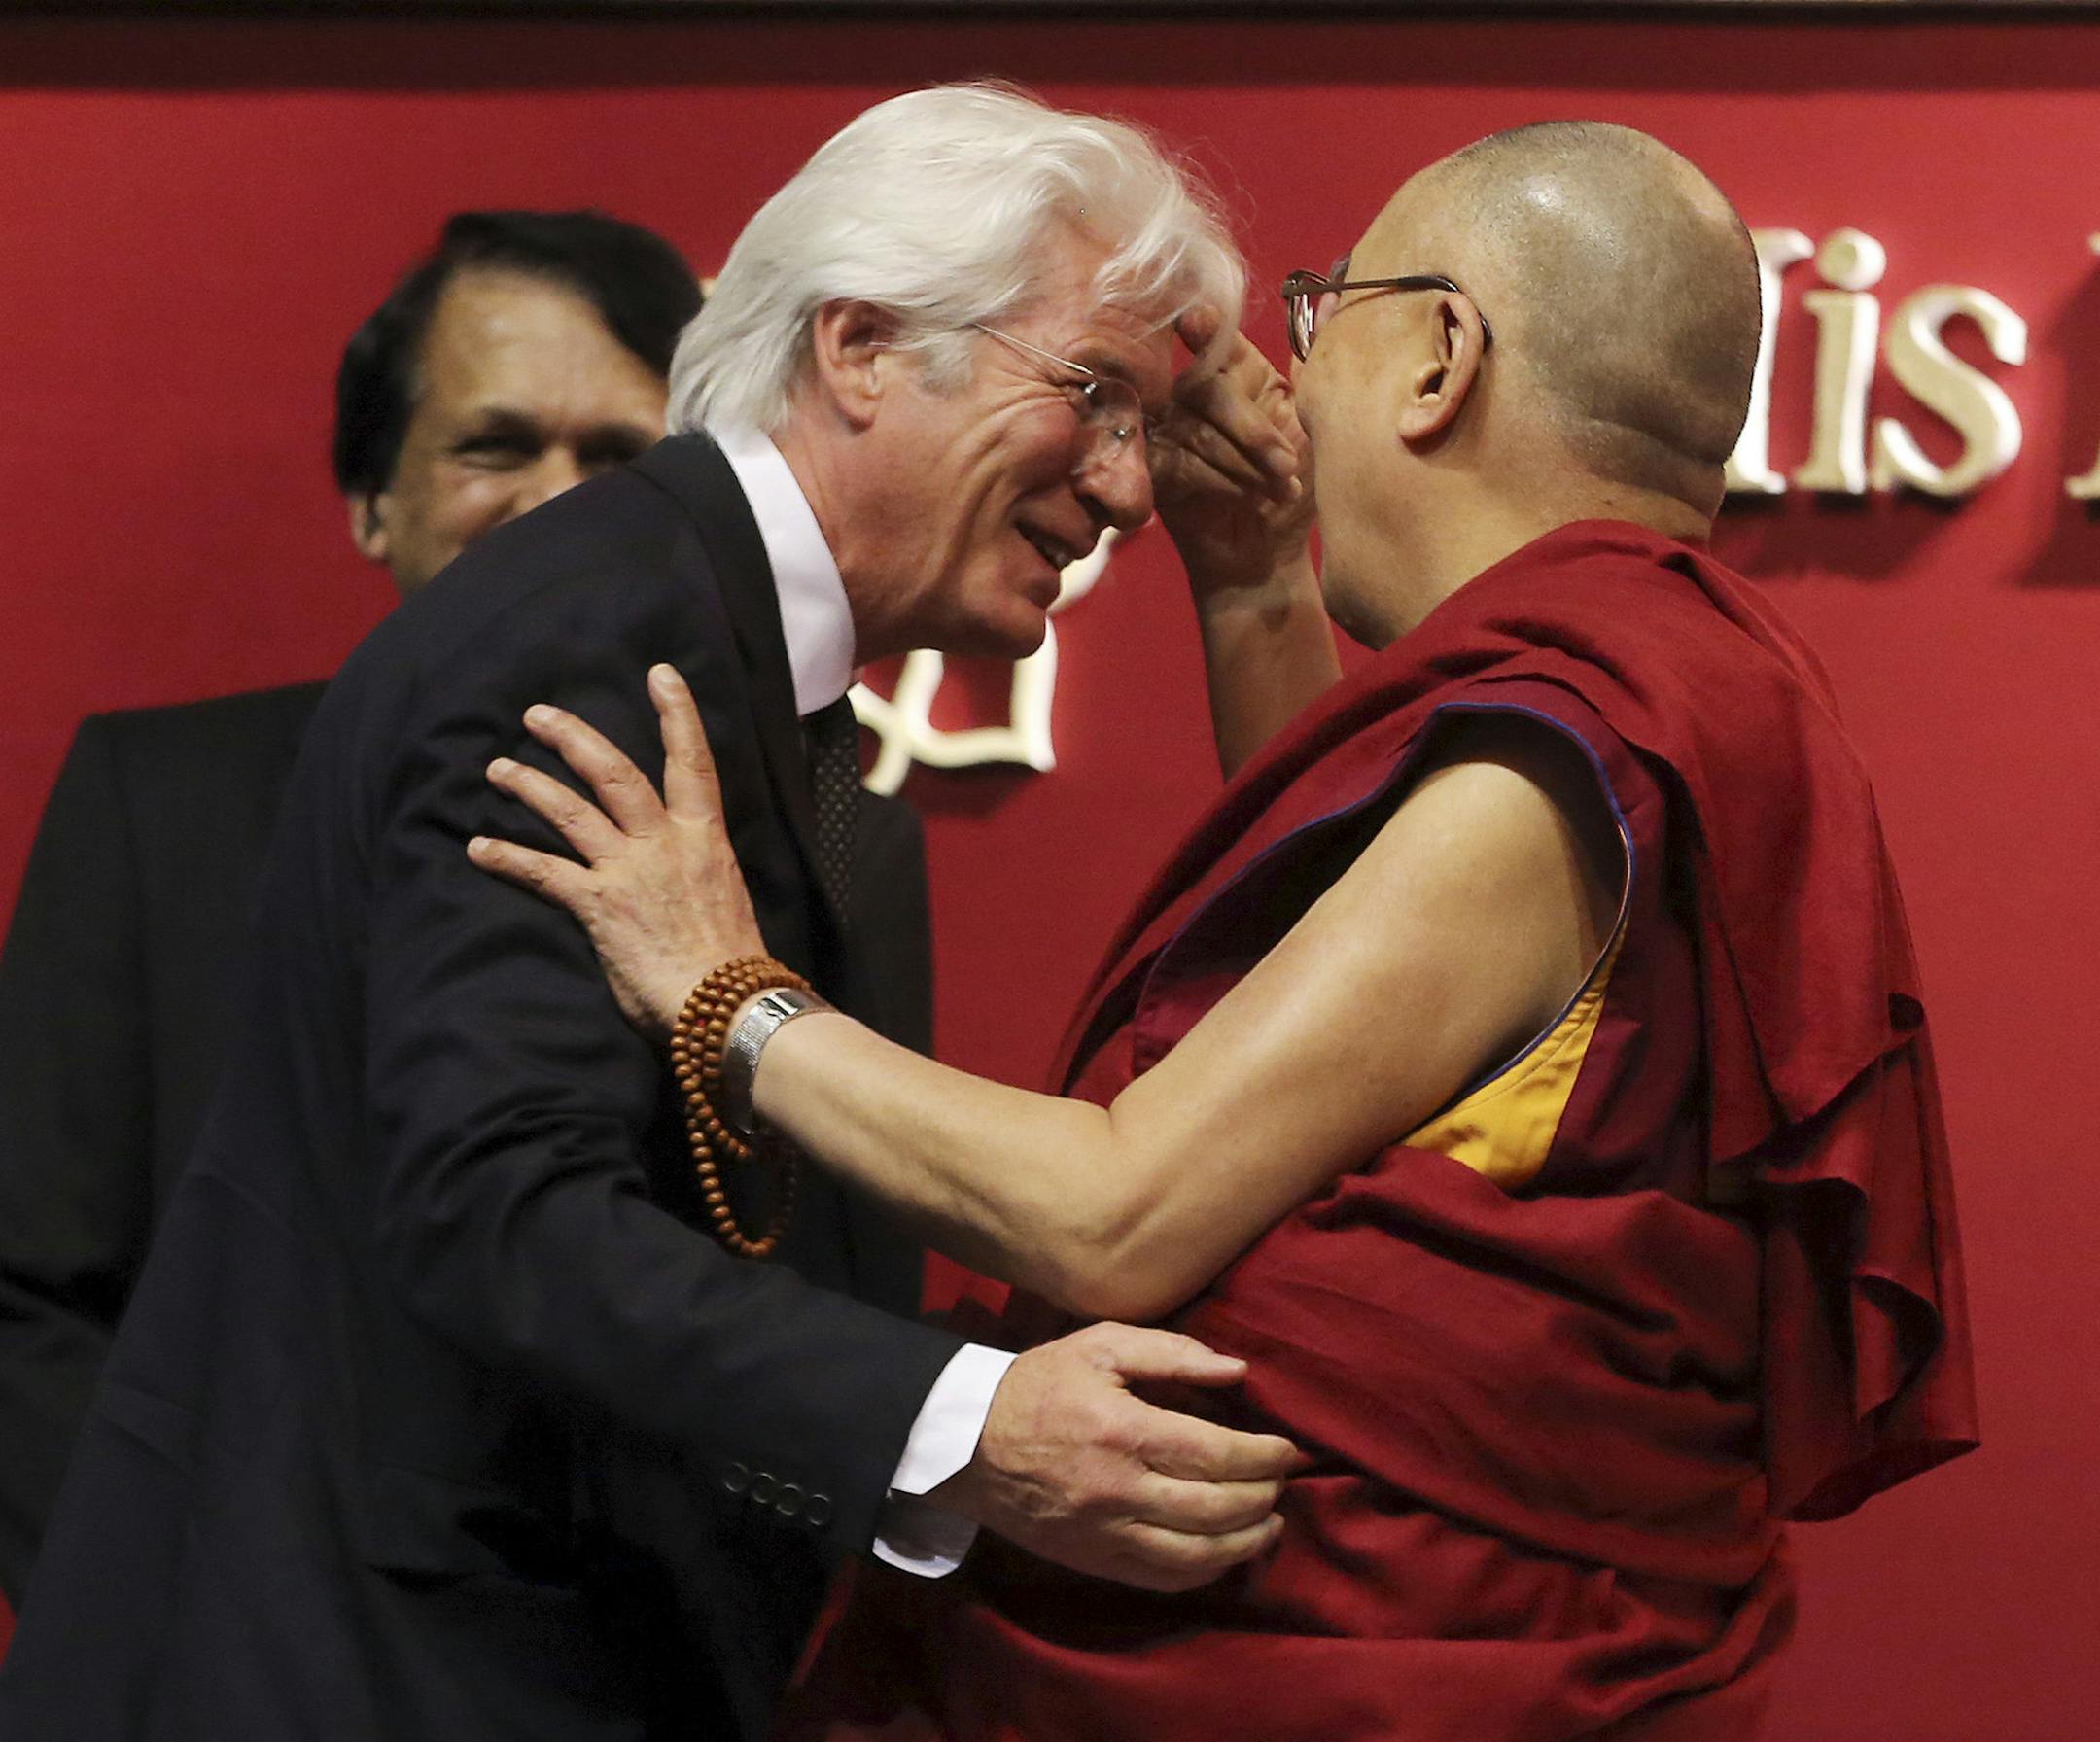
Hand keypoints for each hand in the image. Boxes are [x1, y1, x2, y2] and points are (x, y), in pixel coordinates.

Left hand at [468, 665, 765, 1040]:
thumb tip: (688, 880)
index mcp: (705, 840)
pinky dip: (507, 858)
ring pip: (572, 811)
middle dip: (574, 738)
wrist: (729, 1004)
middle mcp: (665, 844)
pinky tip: (476, 849)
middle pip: (615, 773)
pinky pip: (544, 873)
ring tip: (497, 769)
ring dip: (530, 785)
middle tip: (537, 715)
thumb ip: (700, 877)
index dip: (677, 714)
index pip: (693, 763)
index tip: (660, 674)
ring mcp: (629, 872)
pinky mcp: (599, 906)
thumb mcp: (727, 901)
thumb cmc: (733, 963)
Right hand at [933, 1321, 1297, 1592]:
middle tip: (1282, 1481)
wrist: (965, 1442)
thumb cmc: (1037, 1384)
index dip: (1263, 1457)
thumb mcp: (1100, 1346)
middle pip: (1214, 1508)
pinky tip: (1224, 1554)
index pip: (1215, 1454)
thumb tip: (1237, 1370)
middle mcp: (1118, 1489)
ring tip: (1270, 1524)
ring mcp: (1104, 1533)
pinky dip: (1204, 1571)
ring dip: (1245, 1542)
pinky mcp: (1092, 1560)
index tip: (1287, 1450)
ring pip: (1195, 1555)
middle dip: (1263, 1497)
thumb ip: (1172, 1352)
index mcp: (1123, 1430)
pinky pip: (1161, 1579)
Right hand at [1152, 307, 1316, 604]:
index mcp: (1236, 372)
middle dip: (1251, 428)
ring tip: (1275, 489)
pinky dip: (1217, 480)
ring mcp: (1168, 432)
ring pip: (1194, 428)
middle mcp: (1195, 395)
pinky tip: (1243, 497)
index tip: (1197, 320)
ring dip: (1242, 462)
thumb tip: (1328, 299)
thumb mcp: (1313, 424)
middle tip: (1286, 465)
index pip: (1214, 338)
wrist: (1268, 555)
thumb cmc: (1292, 489)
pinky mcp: (1153, 470)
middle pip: (1204, 385)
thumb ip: (1314, 365)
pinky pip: (1178, 461)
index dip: (1203, 327)